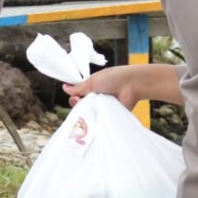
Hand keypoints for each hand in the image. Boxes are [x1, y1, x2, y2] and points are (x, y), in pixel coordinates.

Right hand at [63, 63, 181, 107]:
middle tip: (80, 102)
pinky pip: (99, 119)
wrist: (132, 84)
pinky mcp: (110, 114)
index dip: (74, 96)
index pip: (79, 95)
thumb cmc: (113, 78)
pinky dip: (95, 118)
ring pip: (89, 112)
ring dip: (86, 110)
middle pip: (82, 105)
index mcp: (93, 87)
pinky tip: (92, 117)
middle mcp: (97, 97)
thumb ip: (78, 87)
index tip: (75, 96)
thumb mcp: (92, 81)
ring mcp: (104, 106)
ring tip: (89, 107)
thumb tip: (64, 88)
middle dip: (78, 104)